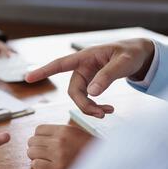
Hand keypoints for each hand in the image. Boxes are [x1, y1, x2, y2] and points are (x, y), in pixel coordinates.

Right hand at [25, 38, 154, 117]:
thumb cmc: (131, 53)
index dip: (43, 71)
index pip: (59, 64)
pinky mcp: (92, 83)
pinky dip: (96, 106)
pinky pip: (87, 98)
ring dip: (90, 108)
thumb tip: (92, 93)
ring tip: (108, 112)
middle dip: (84, 104)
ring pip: (79, 97)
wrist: (140, 55)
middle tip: (102, 114)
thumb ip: (107, 76)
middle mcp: (82, 67)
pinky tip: (107, 109)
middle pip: (73, 90)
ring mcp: (86, 76)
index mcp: (85, 56)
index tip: (28, 78)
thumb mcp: (123, 63)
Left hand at [27, 125, 93, 168]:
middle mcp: (60, 141)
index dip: (39, 138)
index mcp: (65, 130)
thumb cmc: (91, 152)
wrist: (107, 167)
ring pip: (31, 153)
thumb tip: (39, 137)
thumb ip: (59, 134)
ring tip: (46, 161)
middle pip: (32, 141)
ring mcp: (58, 155)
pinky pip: (36, 165)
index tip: (44, 144)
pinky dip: (39, 168)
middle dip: (36, 148)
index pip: (38, 129)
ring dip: (36, 158)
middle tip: (44, 154)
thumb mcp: (77, 135)